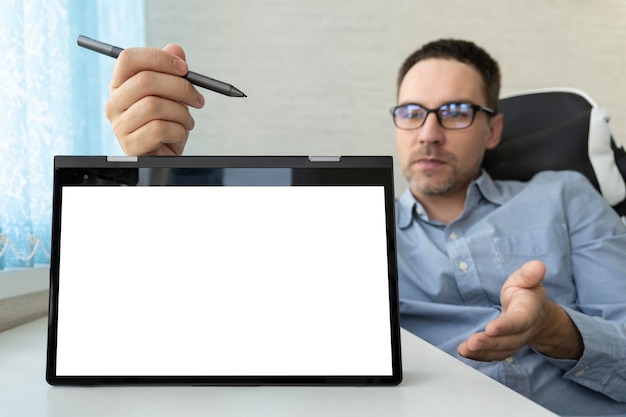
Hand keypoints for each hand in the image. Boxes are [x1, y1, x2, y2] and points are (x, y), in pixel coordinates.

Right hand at [105, 44, 204, 155]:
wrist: (166, 157)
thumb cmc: (168, 124)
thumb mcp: (173, 96)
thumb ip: (173, 72)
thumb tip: (175, 49)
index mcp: (121, 85)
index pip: (129, 59)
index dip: (160, 58)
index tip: (185, 69)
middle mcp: (114, 103)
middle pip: (145, 81)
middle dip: (180, 87)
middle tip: (197, 98)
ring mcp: (119, 125)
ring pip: (154, 105)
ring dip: (181, 113)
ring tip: (187, 121)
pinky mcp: (130, 145)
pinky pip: (159, 129)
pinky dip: (178, 130)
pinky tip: (179, 134)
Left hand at [458, 260, 582, 361]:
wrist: (537, 315)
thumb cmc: (527, 294)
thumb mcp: (527, 280)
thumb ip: (529, 275)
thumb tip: (537, 266)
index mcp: (529, 312)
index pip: (519, 321)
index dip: (506, 326)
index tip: (491, 328)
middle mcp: (524, 331)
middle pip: (508, 341)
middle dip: (489, 343)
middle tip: (472, 343)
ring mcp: (515, 342)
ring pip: (500, 351)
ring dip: (482, 352)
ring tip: (464, 349)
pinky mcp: (504, 347)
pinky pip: (493, 355)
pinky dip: (479, 356)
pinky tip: (464, 353)